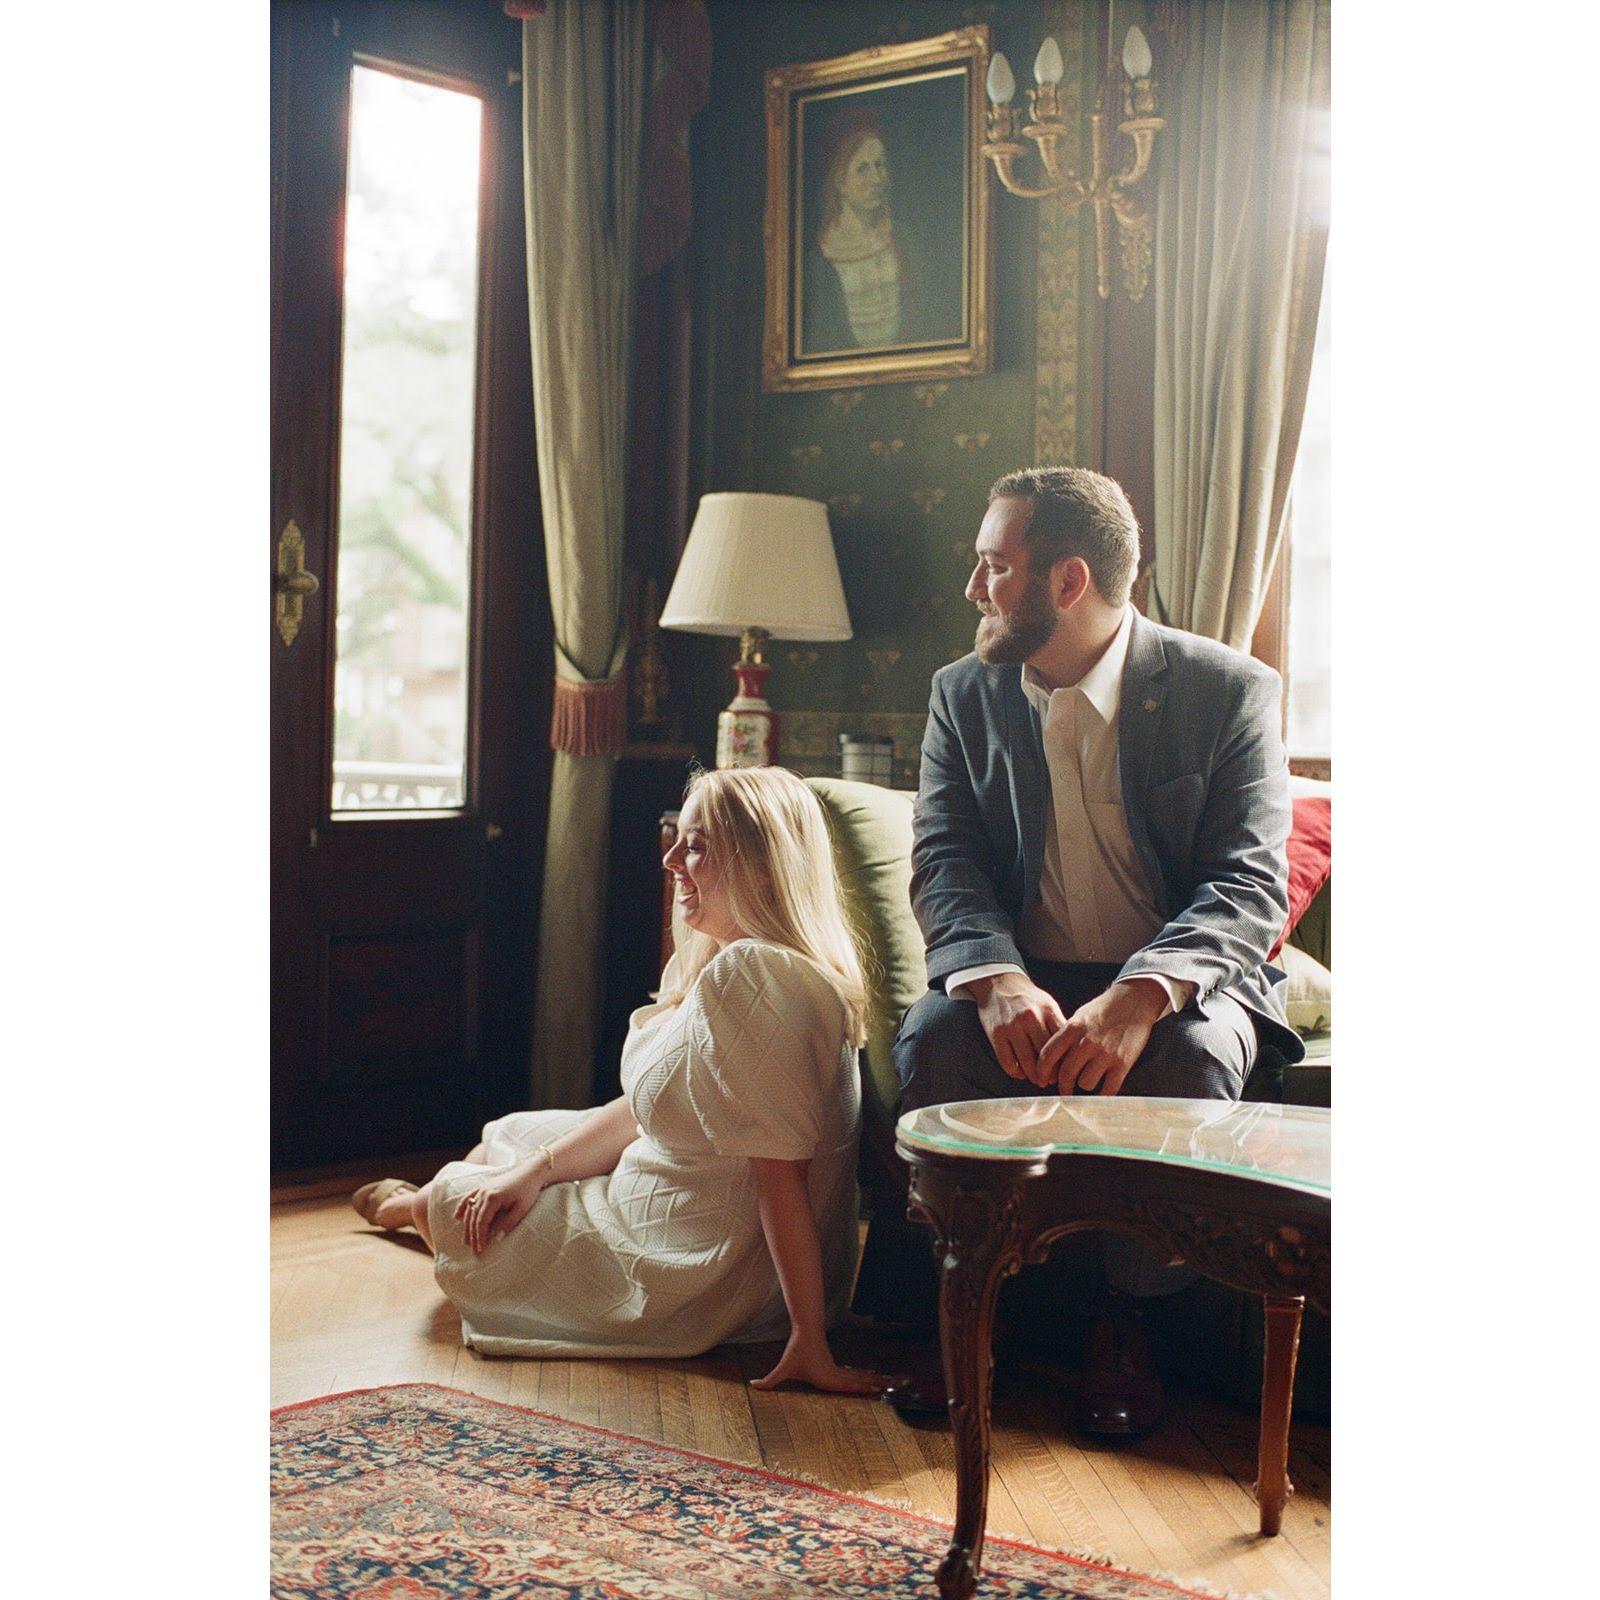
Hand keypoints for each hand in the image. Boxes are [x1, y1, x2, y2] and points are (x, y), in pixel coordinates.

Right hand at [453, 1156, 550, 1254]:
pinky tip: (457, 1218)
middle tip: (474, 1252)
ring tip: (466, 1242)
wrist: (531, 1171)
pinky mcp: (484, 1186)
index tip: (481, 1251)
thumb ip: (509, 1223)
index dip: (480, 1238)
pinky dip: (462, 1207)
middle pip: (474, 1218)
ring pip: (470, 1210)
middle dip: (473, 1236)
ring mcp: (482, 1188)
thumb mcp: (521, 1209)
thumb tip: (496, 1239)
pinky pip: (469, 1197)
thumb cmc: (528, 1190)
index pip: (482, 1222)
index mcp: (492, 1198)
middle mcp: (484, 1192)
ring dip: (467, 1227)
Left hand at [750, 1331, 885, 1395]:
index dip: (860, 1389)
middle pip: (856, 1381)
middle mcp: (835, 1374)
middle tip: (887, 1390)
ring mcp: (837, 1370)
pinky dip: (862, 1377)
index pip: (846, 1386)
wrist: (806, 1332)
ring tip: (885, 1385)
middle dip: (871, 1387)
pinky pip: (852, 1374)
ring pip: (856, 1376)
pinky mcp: (835, 1367)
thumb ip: (769, 1380)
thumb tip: (753, 1386)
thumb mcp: (782, 1369)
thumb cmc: (796, 1352)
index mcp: (826, 1378)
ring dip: (870, 1381)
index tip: (874, 1392)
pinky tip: (870, 1378)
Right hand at [964, 972, 1067, 1086]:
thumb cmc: (1027, 996)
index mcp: (1047, 1011)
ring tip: (1037, 1079)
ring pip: (1027, 1062)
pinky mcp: (996, 1034)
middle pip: (1045, 1055)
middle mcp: (1030, 1018)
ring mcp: (1012, 1026)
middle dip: (1050, 1073)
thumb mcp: (1048, 1005)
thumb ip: (1058, 1025)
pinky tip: (1020, 1072)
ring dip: (1033, 1076)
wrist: (999, 983)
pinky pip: (1007, 1062)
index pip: (1061, 1043)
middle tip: (1052, 1080)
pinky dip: (1015, 1072)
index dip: (1064, 1061)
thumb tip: (1070, 1051)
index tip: (1066, 1070)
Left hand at [1040, 978, 1169, 1097]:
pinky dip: (1103, 1095)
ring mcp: (1105, 1054)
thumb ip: (1065, 1037)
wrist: (1134, 1002)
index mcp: (1072, 1029)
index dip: (1041, 1072)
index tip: (1041, 1080)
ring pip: (1086, 1084)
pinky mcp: (1122, 1064)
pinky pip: (1108, 1089)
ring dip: (1085, 1085)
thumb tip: (1051, 1061)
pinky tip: (1102, 1092)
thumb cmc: (1103, 1009)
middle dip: (1063, 1086)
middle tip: (1065, 1090)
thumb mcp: (1078, 1017)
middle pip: (1066, 1075)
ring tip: (1089, 1080)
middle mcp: (1086, 1043)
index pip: (1048, 1056)